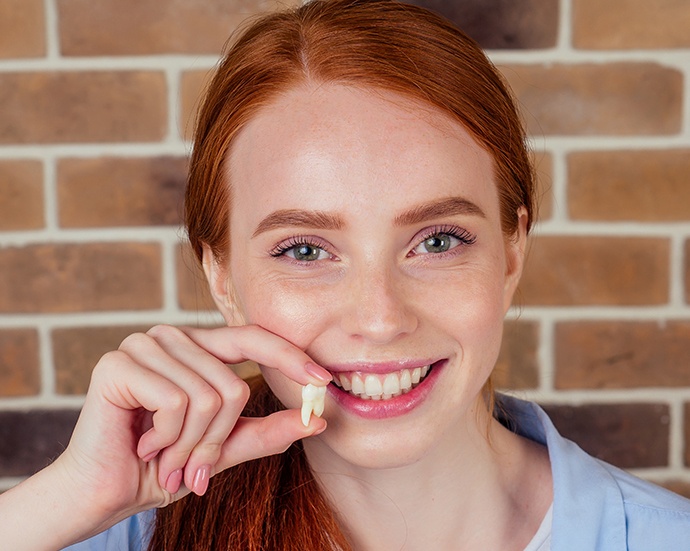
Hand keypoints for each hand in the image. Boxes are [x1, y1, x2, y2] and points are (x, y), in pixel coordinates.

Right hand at [51, 324, 330, 537]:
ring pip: (208, 396)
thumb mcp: (224, 449)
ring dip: (189, 445)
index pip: (254, 338)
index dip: (290, 356)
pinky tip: (144, 443)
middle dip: (216, 440)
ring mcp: (145, 345)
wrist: (104, 492)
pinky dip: (167, 437)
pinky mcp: (119, 362)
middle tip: (191, 466)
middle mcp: (173, 337)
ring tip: (164, 456)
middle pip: (233, 384)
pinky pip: (176, 401)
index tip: (324, 381)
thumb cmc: (163, 466)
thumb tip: (318, 420)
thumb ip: (267, 431)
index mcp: (198, 348)